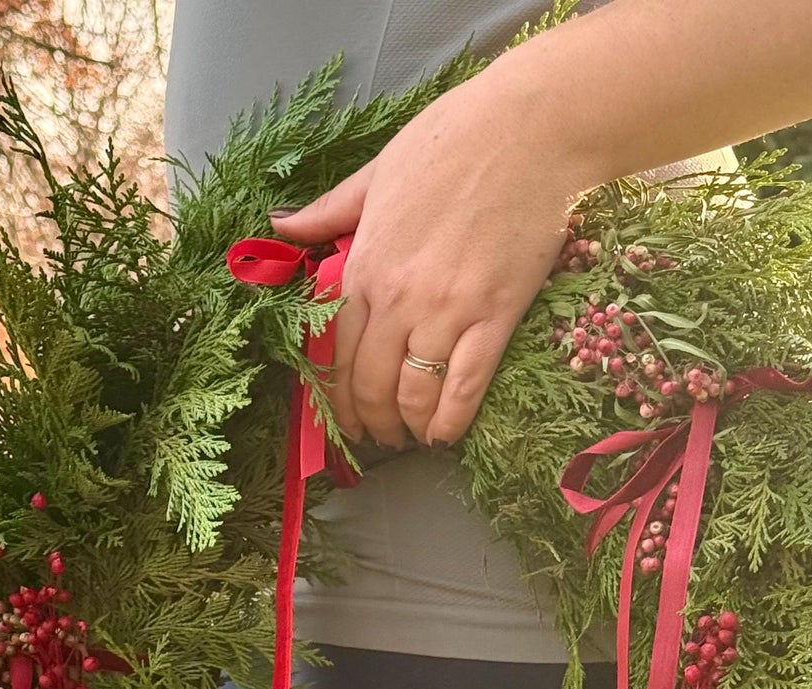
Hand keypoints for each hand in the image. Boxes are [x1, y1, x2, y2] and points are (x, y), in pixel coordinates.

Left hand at [270, 71, 586, 449]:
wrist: (532, 128)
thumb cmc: (456, 137)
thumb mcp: (379, 171)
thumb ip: (331, 210)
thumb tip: (279, 227)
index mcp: (365, 262)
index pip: (334, 349)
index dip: (335, 394)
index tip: (344, 416)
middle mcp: (397, 296)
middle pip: (369, 382)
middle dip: (371, 421)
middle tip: (382, 437)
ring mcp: (444, 311)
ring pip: (412, 393)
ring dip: (409, 426)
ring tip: (416, 437)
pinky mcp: (493, 318)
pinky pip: (462, 387)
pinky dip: (450, 420)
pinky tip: (446, 434)